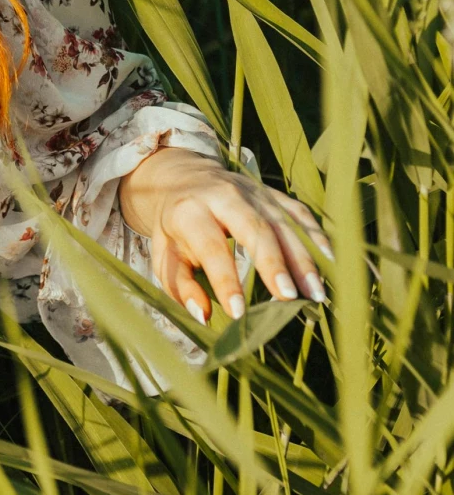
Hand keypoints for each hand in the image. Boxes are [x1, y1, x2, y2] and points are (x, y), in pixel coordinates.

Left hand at [117, 145, 327, 324]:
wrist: (180, 178)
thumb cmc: (173, 228)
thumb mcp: (163, 255)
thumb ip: (181, 286)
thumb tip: (203, 316)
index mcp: (191, 211)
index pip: (212, 248)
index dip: (226, 281)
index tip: (239, 313)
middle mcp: (225, 196)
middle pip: (255, 229)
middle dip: (274, 264)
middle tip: (289, 298)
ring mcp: (253, 192)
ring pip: (283, 223)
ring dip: (303, 258)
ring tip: (316, 293)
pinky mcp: (272, 193)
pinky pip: (299, 212)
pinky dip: (316, 236)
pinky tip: (330, 261)